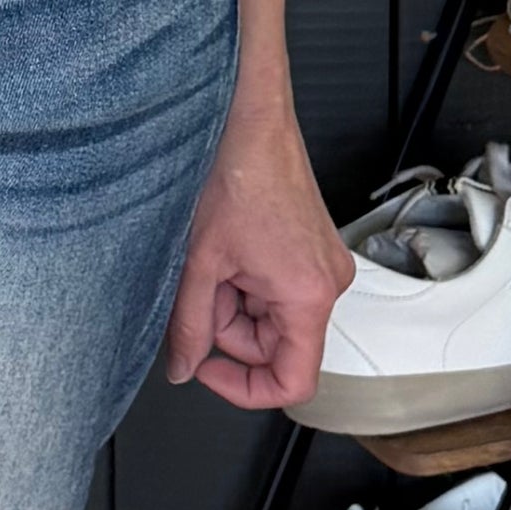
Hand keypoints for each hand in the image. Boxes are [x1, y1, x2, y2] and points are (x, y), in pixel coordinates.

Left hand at [164, 114, 352, 414]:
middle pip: (276, 347)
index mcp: (308, 296)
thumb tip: (182, 367)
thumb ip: (188, 324)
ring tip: (214, 257)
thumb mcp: (199, 261)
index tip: (208, 371)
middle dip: (228, 328)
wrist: (252, 121)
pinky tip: (229, 249)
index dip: (245, 388)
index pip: (293, 382)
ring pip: (271, 318)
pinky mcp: (312, 253)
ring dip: (234, 301)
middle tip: (201, 287)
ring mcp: (322, 268)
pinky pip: (276, 291)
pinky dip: (245, 282)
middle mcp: (327, 285)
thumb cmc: (238, 172)